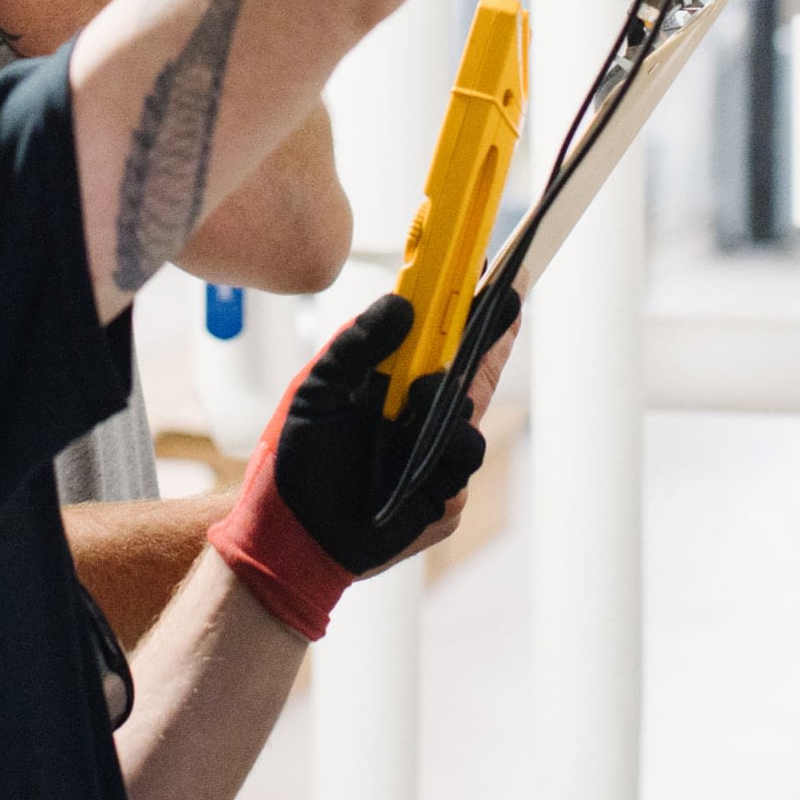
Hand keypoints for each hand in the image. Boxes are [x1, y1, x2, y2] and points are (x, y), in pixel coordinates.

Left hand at [205, 286, 521, 640]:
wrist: (292, 533)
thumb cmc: (298, 458)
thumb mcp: (317, 389)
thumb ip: (356, 344)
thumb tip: (402, 304)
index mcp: (391, 383)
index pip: (437, 336)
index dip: (465, 303)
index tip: (485, 266)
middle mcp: (419, 414)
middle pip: (473, 367)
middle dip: (491, 333)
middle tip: (506, 297)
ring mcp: (435, 455)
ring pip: (471, 418)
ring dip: (448, 405)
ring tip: (417, 403)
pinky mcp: (442, 495)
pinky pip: (460, 468)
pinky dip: (441, 459)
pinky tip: (413, 464)